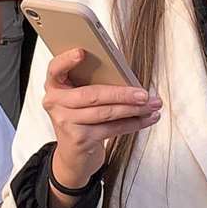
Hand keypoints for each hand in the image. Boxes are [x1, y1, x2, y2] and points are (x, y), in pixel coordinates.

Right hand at [40, 49, 160, 200]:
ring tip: (152, 105)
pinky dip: (132, 124)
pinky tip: (146, 119)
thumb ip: (92, 84)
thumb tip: (127, 79)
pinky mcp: (79, 139)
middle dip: (122, 93)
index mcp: (54, 86)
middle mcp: (54, 103)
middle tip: (144, 93)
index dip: (67, 60)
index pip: (55, 68)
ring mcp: (65, 122)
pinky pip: (111, 128)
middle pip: (91, 94)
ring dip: (133, 109)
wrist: (74, 156)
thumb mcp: (80, 99)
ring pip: (105, 112)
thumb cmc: (81, 119)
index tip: (82, 52)